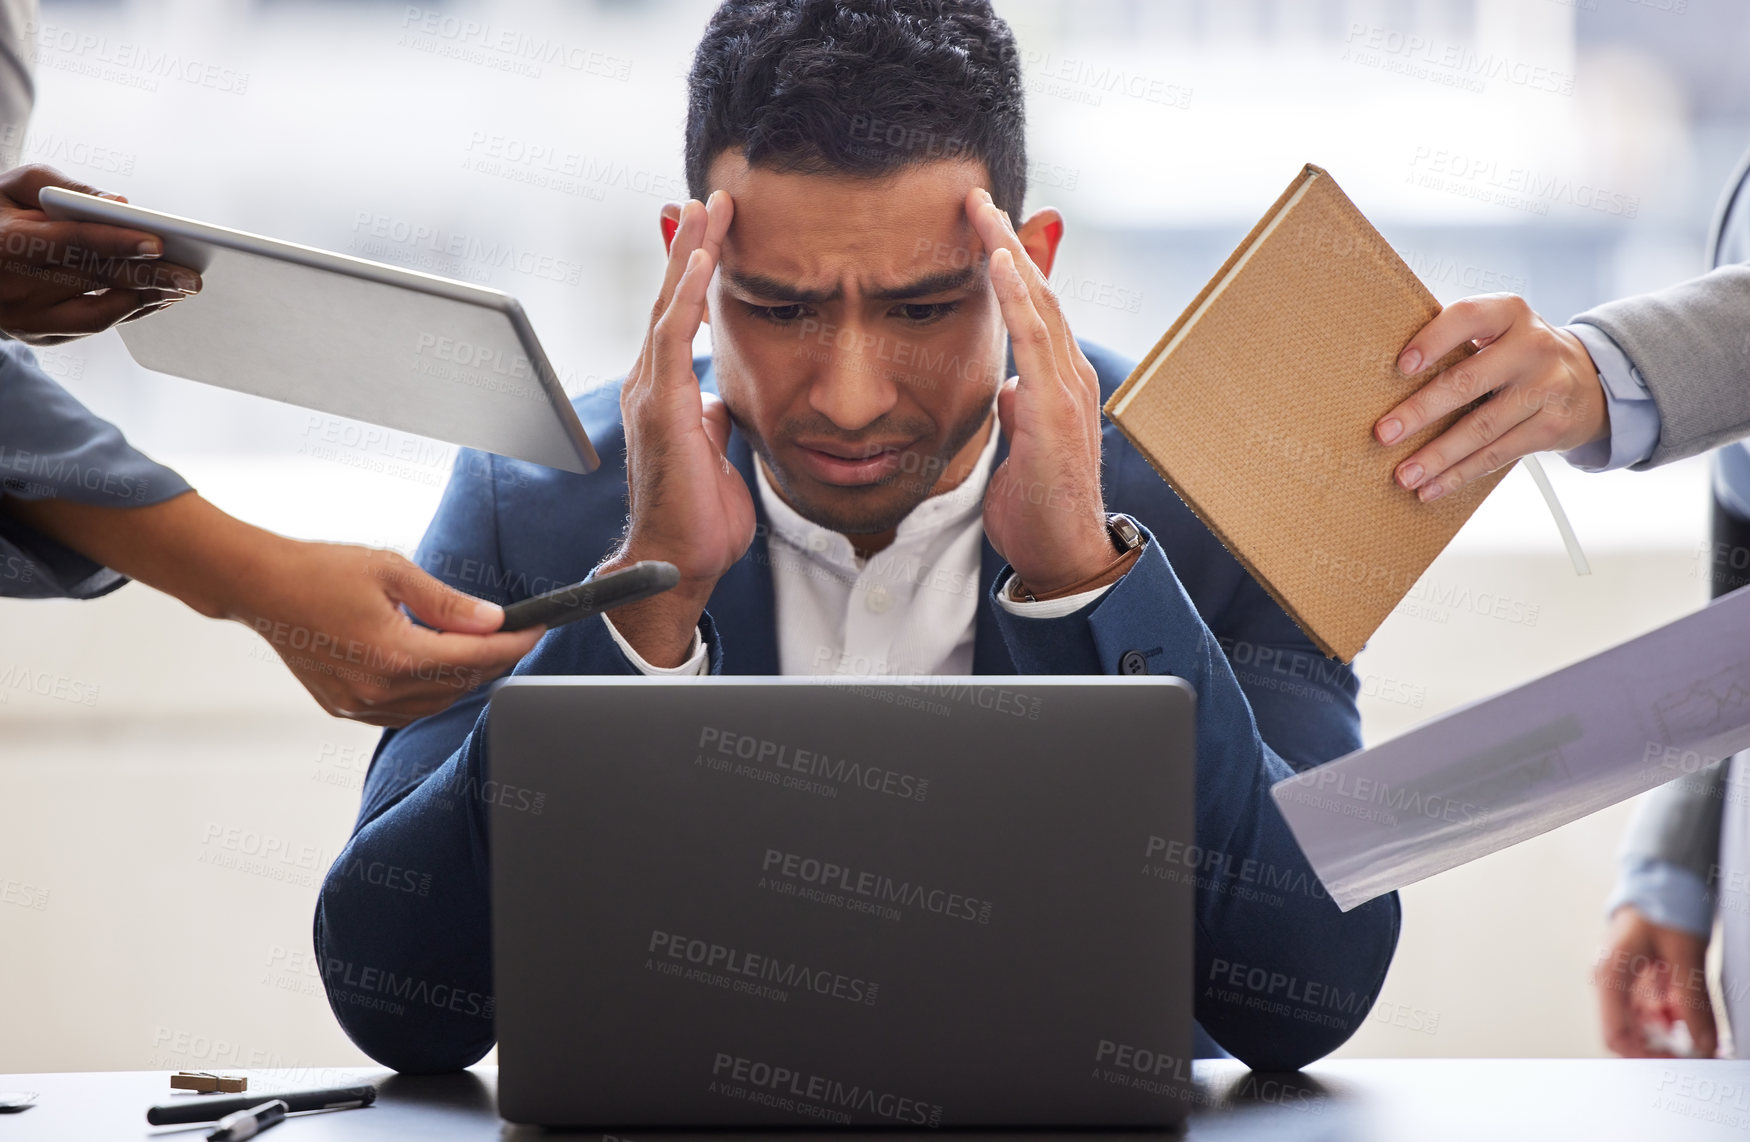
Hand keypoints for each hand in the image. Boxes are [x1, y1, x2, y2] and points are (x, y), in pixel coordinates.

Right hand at [0, 164, 202, 343]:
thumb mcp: (12, 187)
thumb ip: (60, 187)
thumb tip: (118, 204)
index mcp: (6, 242)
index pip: (72, 241)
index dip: (117, 241)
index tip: (159, 242)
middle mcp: (15, 285)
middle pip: (95, 279)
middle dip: (151, 276)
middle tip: (192, 276)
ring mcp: (26, 317)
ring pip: (100, 313)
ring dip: (147, 300)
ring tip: (181, 288)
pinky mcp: (38, 336)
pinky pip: (93, 327)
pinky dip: (129, 312)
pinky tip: (155, 298)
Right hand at [1, 490, 538, 725]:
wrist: (260, 587)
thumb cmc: (320, 570)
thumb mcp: (392, 571)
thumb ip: (447, 602)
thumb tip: (492, 620)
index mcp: (393, 654)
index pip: (474, 657)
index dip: (513, 645)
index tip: (537, 630)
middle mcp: (377, 689)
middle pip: (460, 684)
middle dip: (495, 661)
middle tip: (517, 637)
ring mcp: (359, 704)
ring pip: (435, 703)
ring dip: (465, 680)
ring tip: (483, 649)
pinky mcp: (345, 708)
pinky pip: (404, 711)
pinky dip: (431, 692)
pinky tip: (440, 668)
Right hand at [593, 192, 752, 666]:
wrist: (677, 560)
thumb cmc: (699, 516)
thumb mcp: (716, 452)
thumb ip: (715, 418)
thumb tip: (724, 397)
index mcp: (667, 391)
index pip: (682, 316)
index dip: (698, 272)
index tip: (719, 230)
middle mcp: (652, 382)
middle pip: (671, 296)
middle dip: (692, 243)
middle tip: (712, 196)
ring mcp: (652, 390)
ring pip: (670, 303)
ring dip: (692, 251)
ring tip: (709, 205)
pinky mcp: (661, 405)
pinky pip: (674, 334)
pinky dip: (689, 292)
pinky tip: (705, 257)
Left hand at [965, 187, 1111, 593]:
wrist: (1061, 557)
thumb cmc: (1038, 507)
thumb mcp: (1019, 448)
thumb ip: (1018, 412)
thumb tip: (1007, 390)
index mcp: (1057, 383)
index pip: (1032, 309)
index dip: (1009, 265)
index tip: (981, 227)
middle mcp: (1069, 376)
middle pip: (1037, 292)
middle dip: (1007, 241)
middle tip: (976, 196)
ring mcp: (1066, 390)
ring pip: (1038, 304)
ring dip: (1009, 253)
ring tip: (982, 210)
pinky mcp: (1054, 409)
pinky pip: (1034, 340)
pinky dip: (1018, 296)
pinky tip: (1000, 263)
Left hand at [1374, 294, 1607, 501]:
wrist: (1588, 380)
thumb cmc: (1517, 355)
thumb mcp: (1498, 332)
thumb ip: (1457, 342)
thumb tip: (1385, 379)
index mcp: (1508, 313)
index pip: (1467, 317)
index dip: (1434, 339)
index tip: (1401, 366)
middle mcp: (1532, 345)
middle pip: (1467, 381)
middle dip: (1420, 412)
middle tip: (1383, 434)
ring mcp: (1547, 387)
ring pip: (1481, 428)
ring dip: (1437, 456)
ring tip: (1403, 474)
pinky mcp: (1553, 426)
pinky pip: (1497, 455)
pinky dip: (1460, 474)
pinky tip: (1433, 487)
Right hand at [1593, 905, 1717, 1057]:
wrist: (1661, 877)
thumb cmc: (1662, 905)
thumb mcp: (1684, 954)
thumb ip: (1694, 1002)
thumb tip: (1705, 1044)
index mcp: (1610, 975)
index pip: (1617, 1035)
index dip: (1648, 1056)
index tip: (1682, 1063)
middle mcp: (1611, 982)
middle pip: (1631, 1033)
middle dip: (1665, 1046)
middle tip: (1699, 1052)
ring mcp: (1623, 980)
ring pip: (1645, 1024)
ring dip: (1674, 1033)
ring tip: (1704, 1032)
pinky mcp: (1638, 977)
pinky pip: (1655, 1009)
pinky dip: (1676, 1017)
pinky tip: (1694, 1013)